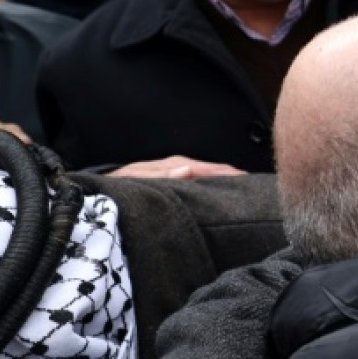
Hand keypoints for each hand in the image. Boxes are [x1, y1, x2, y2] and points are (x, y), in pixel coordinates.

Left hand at [110, 155, 245, 179]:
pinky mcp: (172, 181)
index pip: (205, 169)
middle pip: (211, 170)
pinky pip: (198, 181)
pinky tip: (223, 192)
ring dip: (226, 180)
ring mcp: (175, 173)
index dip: (227, 174)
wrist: (99, 189)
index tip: (248, 181)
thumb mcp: (133, 181)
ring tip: (247, 189)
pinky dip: (213, 184)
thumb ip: (158, 176)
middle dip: (233, 175)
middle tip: (258, 187)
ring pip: (207, 175)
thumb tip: (187, 169)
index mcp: (171, 166)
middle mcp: (177, 166)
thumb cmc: (115, 187)